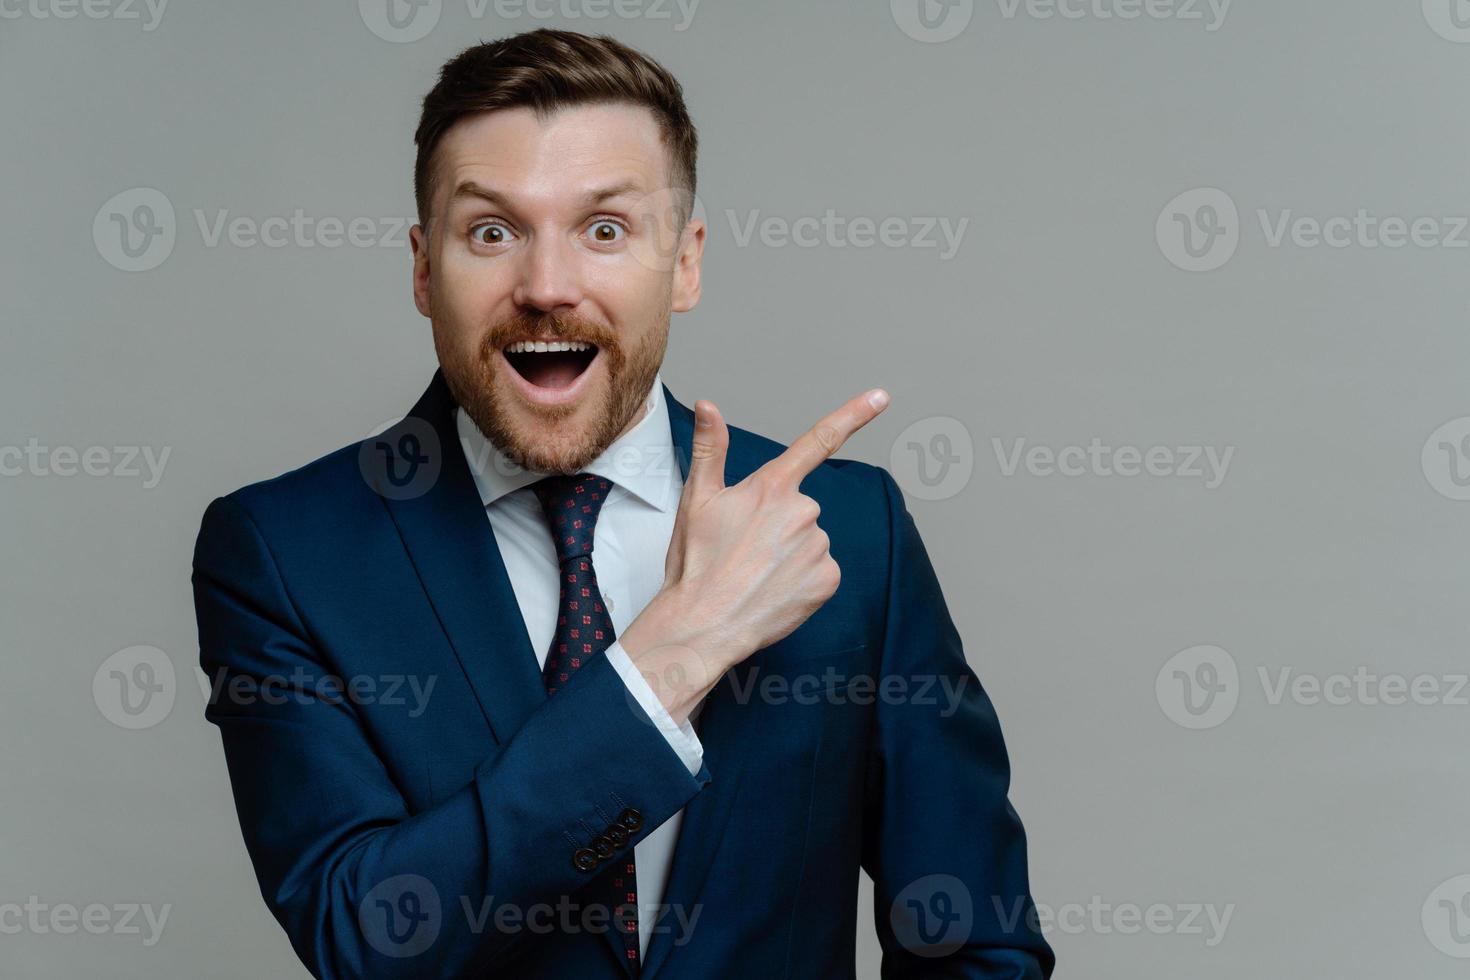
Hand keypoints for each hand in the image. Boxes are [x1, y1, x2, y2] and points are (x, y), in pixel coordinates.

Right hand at [619, 388, 889, 721]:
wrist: (703, 624)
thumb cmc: (696, 564)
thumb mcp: (696, 500)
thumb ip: (711, 448)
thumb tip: (709, 405)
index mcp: (772, 487)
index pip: (818, 441)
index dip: (853, 414)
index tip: (881, 396)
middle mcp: (803, 511)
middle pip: (801, 508)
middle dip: (779, 524)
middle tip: (744, 550)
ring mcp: (818, 547)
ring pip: (811, 541)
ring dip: (789, 554)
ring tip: (755, 573)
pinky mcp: (828, 580)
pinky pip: (821, 571)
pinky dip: (802, 580)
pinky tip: (774, 589)